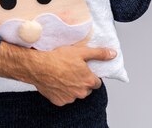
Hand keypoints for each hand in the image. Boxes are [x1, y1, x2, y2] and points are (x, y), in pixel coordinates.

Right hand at [0, 41, 116, 105]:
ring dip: (72, 87)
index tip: (83, 69)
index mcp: (89, 81)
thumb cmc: (58, 58)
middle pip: (86, 88)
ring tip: (63, 74)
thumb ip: (99, 53)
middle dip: (82, 81)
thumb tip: (113, 54)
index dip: (90, 74)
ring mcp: (70, 98)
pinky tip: (56, 81)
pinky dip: (62, 91)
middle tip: (72, 70)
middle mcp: (81, 92)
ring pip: (75, 93)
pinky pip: (64, 97)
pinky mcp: (59, 101)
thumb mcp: (81, 51)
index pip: (97, 82)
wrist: (38, 66)